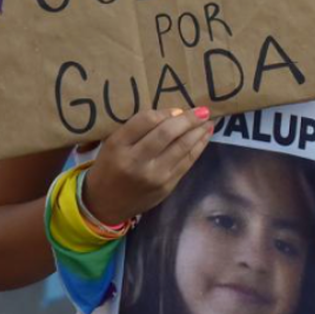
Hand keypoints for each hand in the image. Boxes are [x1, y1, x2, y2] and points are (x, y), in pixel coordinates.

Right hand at [81, 108, 213, 225]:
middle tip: (204, 110)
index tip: (178, 109)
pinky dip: (199, 147)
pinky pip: (187, 162)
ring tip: (209, 121)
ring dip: (199, 132)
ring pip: (182, 147)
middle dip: (189, 119)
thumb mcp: (114, 144)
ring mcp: (154, 175)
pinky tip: (205, 136)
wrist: (105, 204)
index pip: (145, 121)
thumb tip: (176, 114)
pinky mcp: (167, 186)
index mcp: (117, 146)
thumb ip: (137, 130)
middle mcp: (135, 160)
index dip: (166, 112)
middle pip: (167, 133)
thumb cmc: (110, 167)